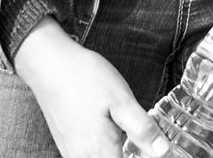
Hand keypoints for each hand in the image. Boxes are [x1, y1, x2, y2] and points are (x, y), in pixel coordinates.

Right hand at [14, 18, 169, 157]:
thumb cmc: (84, 79)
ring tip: (124, 133)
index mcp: (101, 152)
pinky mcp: (66, 143)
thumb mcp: (122, 100)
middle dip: (129, 153)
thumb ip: (142, 129)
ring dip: (115, 150)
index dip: (140, 155)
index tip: (149, 146)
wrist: (49, 65)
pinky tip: (108, 131)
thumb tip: (163, 151)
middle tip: (139, 138)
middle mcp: (83, 157)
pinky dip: (102, 148)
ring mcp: (71, 152)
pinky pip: (88, 155)